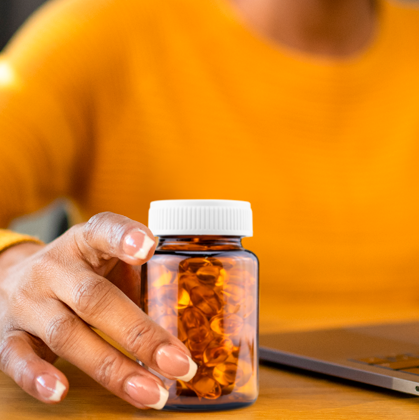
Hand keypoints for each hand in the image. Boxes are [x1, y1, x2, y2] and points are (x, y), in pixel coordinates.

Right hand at [0, 212, 197, 408]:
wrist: (11, 279)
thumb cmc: (80, 271)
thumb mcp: (107, 258)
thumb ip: (140, 275)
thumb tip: (196, 314)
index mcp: (86, 241)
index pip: (104, 230)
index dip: (125, 237)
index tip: (149, 247)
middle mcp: (54, 268)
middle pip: (96, 299)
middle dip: (141, 335)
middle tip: (180, 363)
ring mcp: (28, 302)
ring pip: (67, 334)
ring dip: (113, 369)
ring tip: (152, 393)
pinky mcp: (6, 335)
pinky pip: (17, 358)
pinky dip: (38, 377)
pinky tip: (60, 393)